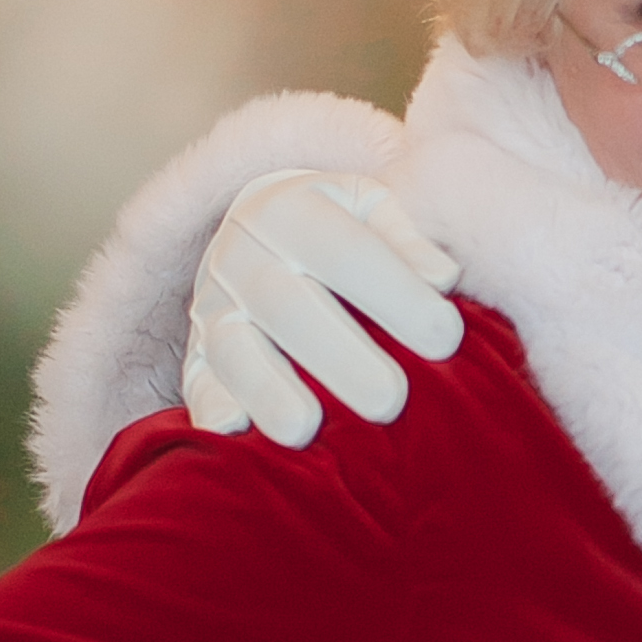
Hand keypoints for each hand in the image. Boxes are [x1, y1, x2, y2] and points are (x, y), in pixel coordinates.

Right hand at [183, 169, 464, 445]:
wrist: (262, 228)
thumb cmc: (343, 226)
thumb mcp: (375, 210)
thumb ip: (409, 237)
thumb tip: (442, 277)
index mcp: (288, 207)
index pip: (345, 251)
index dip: (397, 295)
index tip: (447, 339)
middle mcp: (240, 253)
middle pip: (288, 307)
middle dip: (340, 357)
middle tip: (391, 402)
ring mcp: (211, 306)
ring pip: (234, 349)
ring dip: (268, 391)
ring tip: (305, 431)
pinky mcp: (195, 354)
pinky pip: (194, 382)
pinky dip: (210, 407)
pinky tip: (232, 433)